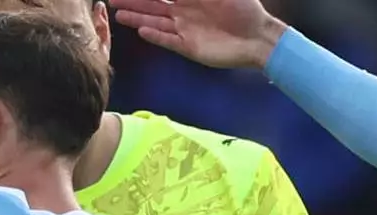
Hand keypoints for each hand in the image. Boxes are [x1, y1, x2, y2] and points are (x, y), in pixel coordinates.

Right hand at [109, 0, 283, 69]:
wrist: (258, 37)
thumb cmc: (244, 7)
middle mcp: (184, 12)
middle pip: (153, 5)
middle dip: (133, 1)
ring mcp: (185, 30)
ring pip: (156, 21)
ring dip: (138, 17)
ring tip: (118, 14)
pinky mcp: (189, 47)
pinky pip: (168, 40)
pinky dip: (155, 35)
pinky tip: (141, 30)